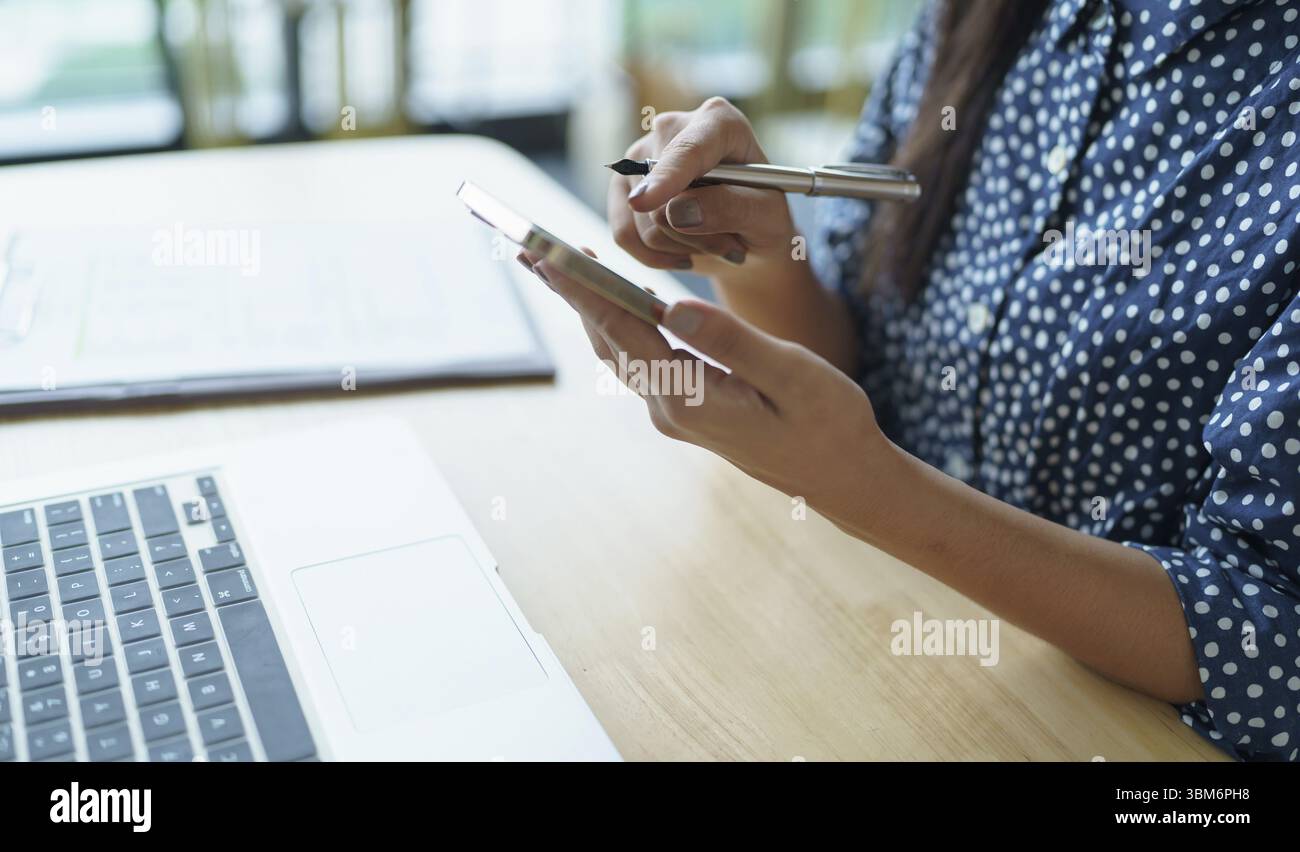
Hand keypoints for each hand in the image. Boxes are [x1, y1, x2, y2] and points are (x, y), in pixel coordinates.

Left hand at [519, 248, 886, 512]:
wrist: (843, 478)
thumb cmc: (829, 425)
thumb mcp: (790, 376)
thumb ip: (732, 342)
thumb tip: (674, 309)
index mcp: (691, 400)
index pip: (625, 333)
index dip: (584, 290)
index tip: (549, 255)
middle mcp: (671, 410)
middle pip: (608, 340)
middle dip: (571, 294)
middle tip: (534, 248)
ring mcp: (675, 414)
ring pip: (619, 351)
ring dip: (589, 308)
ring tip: (558, 269)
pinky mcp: (687, 410)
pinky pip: (642, 361)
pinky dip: (621, 324)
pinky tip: (615, 301)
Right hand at [609, 97, 798, 276]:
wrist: (747, 238)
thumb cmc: (763, 219)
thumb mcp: (766, 217)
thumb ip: (731, 208)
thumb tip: (678, 211)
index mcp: (719, 122)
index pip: (689, 150)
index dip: (668, 176)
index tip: (646, 203)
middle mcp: (673, 128)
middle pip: (663, 193)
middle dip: (695, 232)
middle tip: (730, 243)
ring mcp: (642, 156)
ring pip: (644, 220)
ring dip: (681, 247)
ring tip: (711, 242)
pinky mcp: (624, 187)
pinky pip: (624, 234)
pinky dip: (653, 256)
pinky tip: (681, 253)